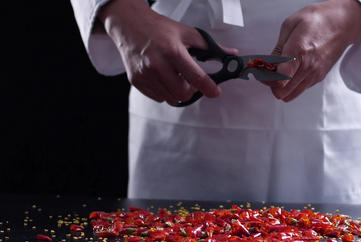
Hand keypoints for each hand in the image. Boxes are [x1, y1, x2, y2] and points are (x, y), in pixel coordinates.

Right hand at [98, 0, 233, 104]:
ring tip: (173, 75)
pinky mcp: (137, 81)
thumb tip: (231, 54)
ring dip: (177, 91)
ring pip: (171, 98)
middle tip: (188, 79)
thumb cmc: (159, 28)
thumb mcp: (187, 33)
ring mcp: (146, 75)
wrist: (129, 25)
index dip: (210, 88)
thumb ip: (210, 47)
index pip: (196, 78)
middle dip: (191, 89)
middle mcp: (158, 65)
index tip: (215, 92)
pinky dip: (164, 91)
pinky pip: (158, 97)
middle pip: (184, 94)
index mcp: (173, 52)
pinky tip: (162, 77)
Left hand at [263, 0, 360, 101]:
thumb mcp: (291, 25)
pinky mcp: (318, 78)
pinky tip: (291, 71)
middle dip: (271, 84)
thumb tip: (268, 64)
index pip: (279, 79)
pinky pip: (299, 89)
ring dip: (281, 87)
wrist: (343, 23)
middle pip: (282, 92)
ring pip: (290, 95)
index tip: (261, 70)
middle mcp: (309, 67)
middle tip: (268, 72)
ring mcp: (315, 74)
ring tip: (279, 72)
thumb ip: (278, 48)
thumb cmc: (318, 20)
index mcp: (300, 51)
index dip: (266, 78)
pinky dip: (291, 85)